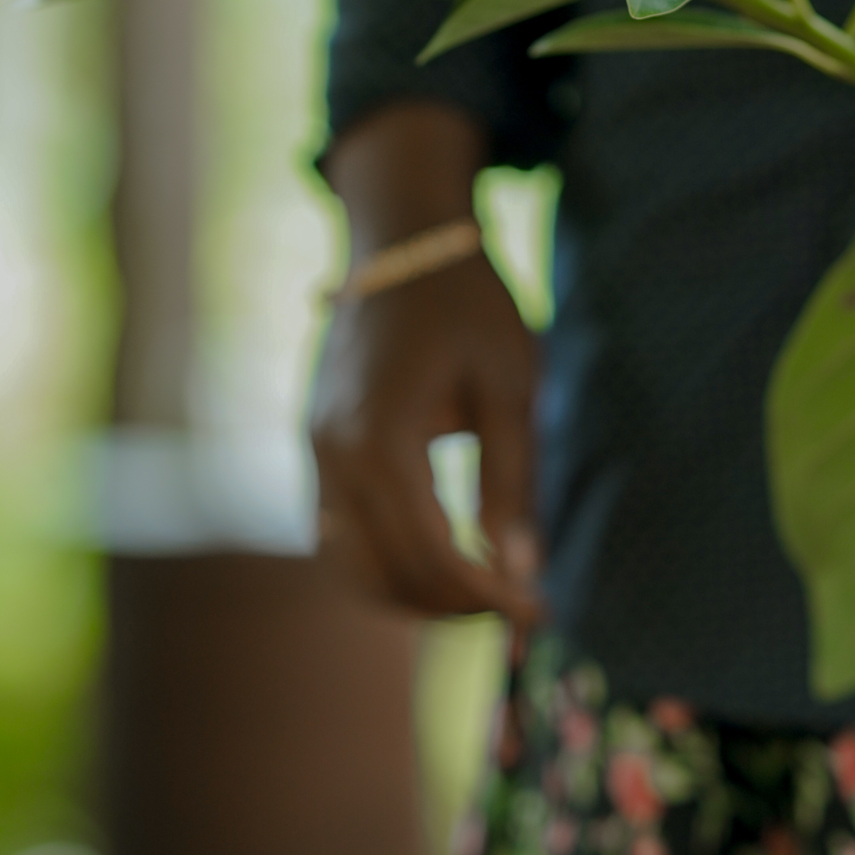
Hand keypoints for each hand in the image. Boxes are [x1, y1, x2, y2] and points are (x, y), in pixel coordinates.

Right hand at [311, 101, 544, 626]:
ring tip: (483, 594)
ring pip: (352, 567)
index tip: (540, 613)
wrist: (404, 241)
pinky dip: (384, 566)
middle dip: (455, 606)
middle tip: (519, 607)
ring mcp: (313, 454)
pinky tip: (440, 562)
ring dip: (415, 595)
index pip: (432, 553)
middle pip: (387, 574)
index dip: (488, 597)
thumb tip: (523, 572)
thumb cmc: (468, 305)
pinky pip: (338, 536)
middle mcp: (332, 456)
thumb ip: (513, 484)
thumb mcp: (511, 388)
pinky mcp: (315, 450)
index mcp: (381, 440)